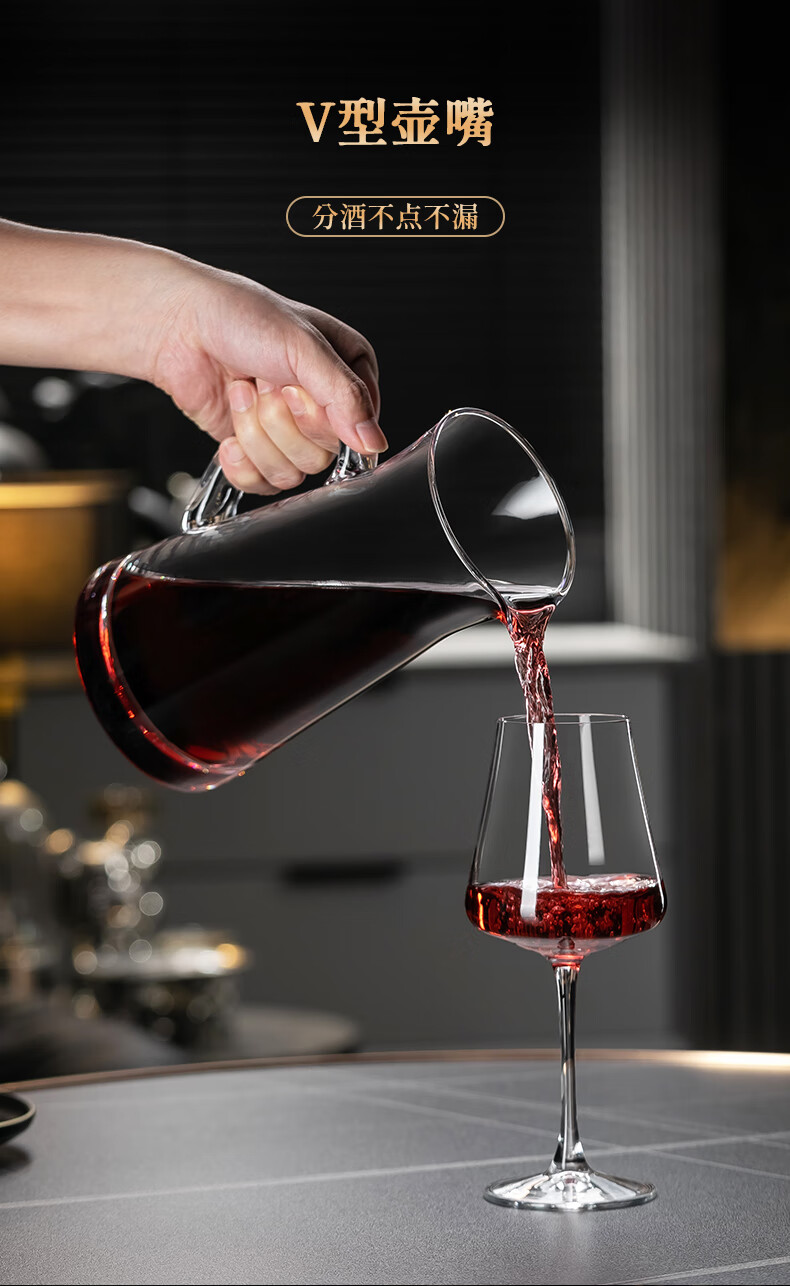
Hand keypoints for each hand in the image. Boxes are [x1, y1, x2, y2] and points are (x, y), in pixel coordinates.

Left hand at [150, 264, 385, 493]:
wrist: (178, 325)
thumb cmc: (239, 317)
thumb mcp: (303, 347)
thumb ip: (345, 397)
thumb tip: (373, 443)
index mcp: (348, 372)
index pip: (358, 428)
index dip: (321, 415)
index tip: (295, 387)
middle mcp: (322, 405)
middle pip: (322, 455)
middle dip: (280, 421)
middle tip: (263, 383)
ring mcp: (289, 431)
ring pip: (292, 473)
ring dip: (255, 434)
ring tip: (241, 392)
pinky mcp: (257, 450)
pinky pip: (263, 484)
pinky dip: (241, 462)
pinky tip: (229, 435)